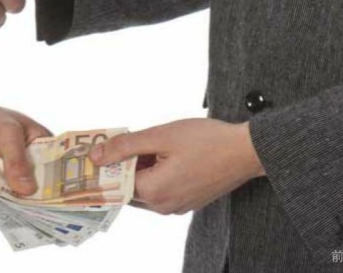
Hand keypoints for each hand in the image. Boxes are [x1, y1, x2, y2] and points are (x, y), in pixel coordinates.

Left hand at [89, 119, 264, 214]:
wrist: (247, 151)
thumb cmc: (207, 140)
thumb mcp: (160, 136)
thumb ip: (125, 146)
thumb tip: (96, 156)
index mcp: (153, 192)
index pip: (116, 180)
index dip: (109, 161)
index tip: (104, 146)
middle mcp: (163, 206)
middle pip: (129, 186)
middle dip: (124, 164)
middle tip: (126, 140)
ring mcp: (176, 206)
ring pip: (144, 187)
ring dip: (140, 167)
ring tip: (150, 143)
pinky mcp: (187, 201)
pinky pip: (161, 189)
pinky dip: (156, 172)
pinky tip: (164, 153)